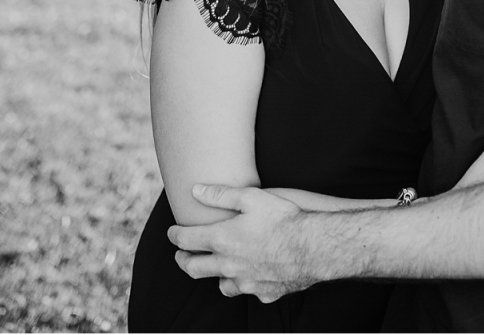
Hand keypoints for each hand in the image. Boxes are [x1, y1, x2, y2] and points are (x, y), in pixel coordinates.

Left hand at [168, 184, 307, 301]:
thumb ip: (221, 194)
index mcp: (222, 240)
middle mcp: (228, 265)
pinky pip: (247, 290)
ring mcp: (245, 282)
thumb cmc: (282, 218)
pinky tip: (251, 273)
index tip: (172, 232)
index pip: (187, 240)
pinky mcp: (263, 292)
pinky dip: (244, 282)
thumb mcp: (251, 197)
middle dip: (183, 261)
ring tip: (216, 266)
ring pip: (220, 285)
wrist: (311, 247)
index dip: (175, 235)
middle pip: (194, 269)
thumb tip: (196, 190)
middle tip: (181, 256)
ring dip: (214, 275)